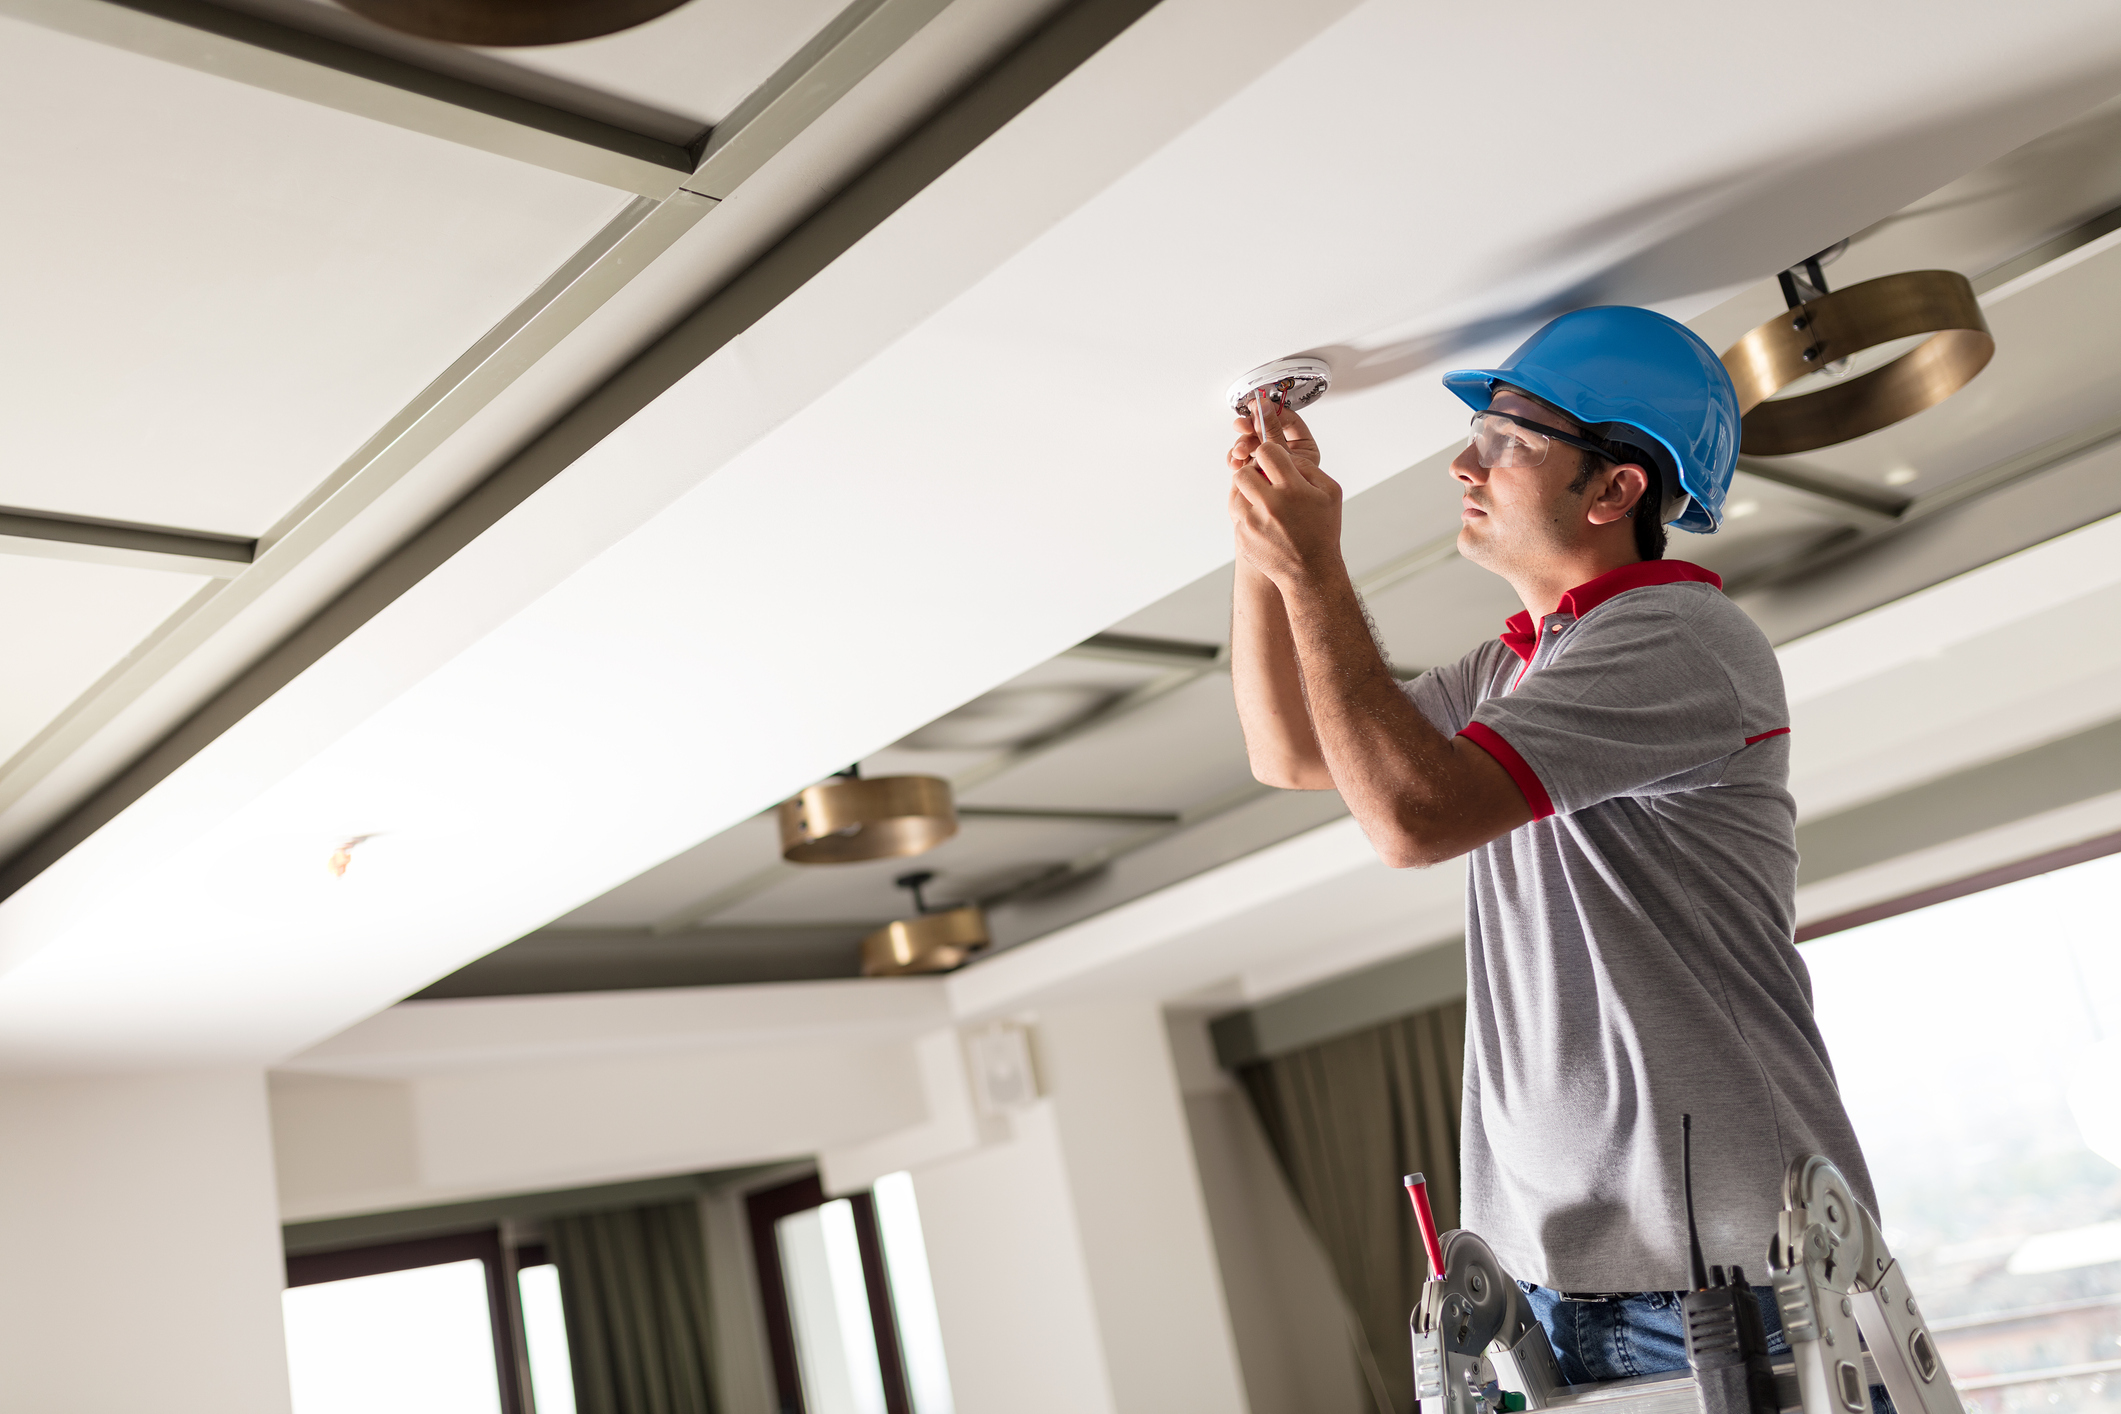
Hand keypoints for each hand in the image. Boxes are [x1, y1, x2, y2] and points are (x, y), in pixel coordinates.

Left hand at [1227, 392, 1342, 586]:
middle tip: (1265, 481)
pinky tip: (1265, 523)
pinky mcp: (1242, 538)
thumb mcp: (1330, 493)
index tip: (1272, 461)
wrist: (1310, 572)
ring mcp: (1252, 523)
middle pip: (1244, 472)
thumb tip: (1285, 455)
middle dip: (1253, 473)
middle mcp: (1270, 505)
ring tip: (1266, 504)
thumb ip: (1307, 467)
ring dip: (1249, 494)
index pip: (1266, 452)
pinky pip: (1237, 515)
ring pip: (1237, 493)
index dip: (1269, 453)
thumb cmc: (1322, 531)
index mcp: (1292, 490)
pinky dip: (1248, 515)